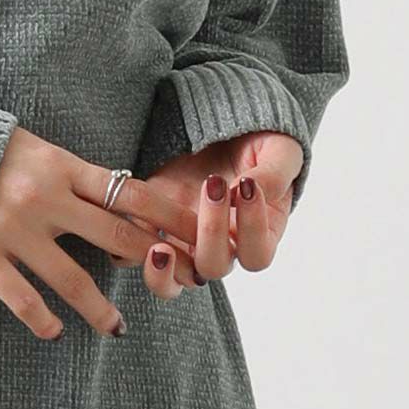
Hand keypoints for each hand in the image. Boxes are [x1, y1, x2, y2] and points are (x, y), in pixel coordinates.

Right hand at [0, 126, 202, 340]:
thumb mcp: (34, 147)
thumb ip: (71, 173)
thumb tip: (118, 195)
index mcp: (61, 166)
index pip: (129, 193)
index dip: (168, 216)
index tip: (197, 234)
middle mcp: (45, 199)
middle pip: (115, 235)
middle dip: (153, 260)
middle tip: (180, 282)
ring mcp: (15, 231)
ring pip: (74, 280)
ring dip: (101, 309)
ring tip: (118, 328)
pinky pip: (23, 298)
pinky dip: (42, 320)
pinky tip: (54, 331)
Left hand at [110, 130, 302, 298]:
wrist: (227, 129)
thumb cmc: (261, 145)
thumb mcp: (280, 152)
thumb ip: (274, 173)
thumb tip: (250, 191)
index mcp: (258, 234)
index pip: (256, 254)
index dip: (252, 227)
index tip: (247, 184)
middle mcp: (221, 245)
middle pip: (213, 267)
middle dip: (211, 230)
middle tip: (214, 185)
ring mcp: (185, 239)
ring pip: (173, 279)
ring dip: (164, 268)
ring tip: (160, 247)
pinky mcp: (154, 224)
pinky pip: (135, 251)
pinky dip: (128, 247)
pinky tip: (130, 222)